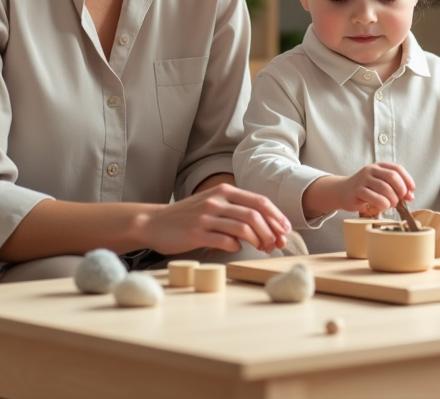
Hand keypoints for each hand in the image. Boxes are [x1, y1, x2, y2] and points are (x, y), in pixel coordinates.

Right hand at [140, 183, 291, 254]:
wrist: (154, 222)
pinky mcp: (196, 233)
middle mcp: (216, 201)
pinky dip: (236, 246)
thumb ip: (235, 209)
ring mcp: (206, 216)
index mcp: (224, 191)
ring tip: (262, 248)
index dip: (276, 216)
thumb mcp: (212, 204)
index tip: (285, 230)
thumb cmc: (188, 216)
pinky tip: (236, 248)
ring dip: (258, 240)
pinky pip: (225, 240)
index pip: (259, 201)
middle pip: (255, 214)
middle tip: (277, 243)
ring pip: (243, 227)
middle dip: (271, 231)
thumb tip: (264, 225)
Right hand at [336, 162, 415, 214]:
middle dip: (401, 190)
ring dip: (392, 199)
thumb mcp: (380, 184)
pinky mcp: (357, 190)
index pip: (397, 168)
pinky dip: (382, 203)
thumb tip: (411, 196)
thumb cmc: (365, 189)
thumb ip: (395, 188)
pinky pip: (374, 197)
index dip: (407, 180)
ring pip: (384, 187)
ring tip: (391, 204)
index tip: (411, 191)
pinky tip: (382, 206)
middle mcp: (371, 170)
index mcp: (379, 166)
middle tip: (401, 200)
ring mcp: (363, 179)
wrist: (342, 191)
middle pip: (392, 176)